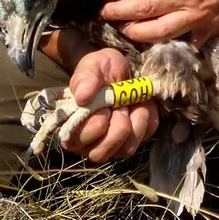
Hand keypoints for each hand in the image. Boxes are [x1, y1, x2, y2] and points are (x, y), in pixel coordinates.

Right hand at [59, 48, 158, 162]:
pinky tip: (141, 104)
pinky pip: (145, 136)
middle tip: (120, 106)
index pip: (75, 142)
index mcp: (72, 126)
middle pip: (100, 154)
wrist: (126, 66)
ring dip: (133, 121)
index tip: (103, 105)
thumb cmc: (104, 69)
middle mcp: (90, 142)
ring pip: (125, 149)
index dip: (93, 124)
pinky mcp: (136, 139)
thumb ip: (84, 78)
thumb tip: (82, 98)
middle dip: (115, 126)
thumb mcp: (92, 65)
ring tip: (131, 103)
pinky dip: (146, 117)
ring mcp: (114, 144)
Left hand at [101, 0, 218, 46]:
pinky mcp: (202, 32)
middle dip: (121, 10)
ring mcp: (195, 17)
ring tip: (122, 29)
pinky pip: (179, 41)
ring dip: (137, 32)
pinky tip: (148, 41)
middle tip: (103, 11)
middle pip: (147, 6)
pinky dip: (163, 43)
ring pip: (160, 30)